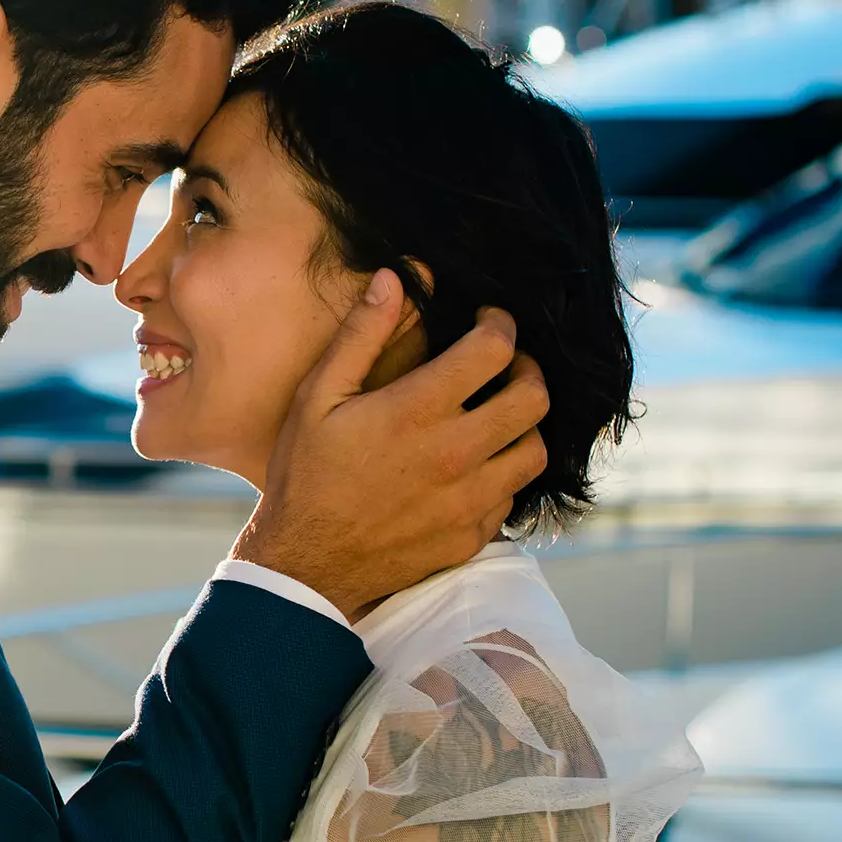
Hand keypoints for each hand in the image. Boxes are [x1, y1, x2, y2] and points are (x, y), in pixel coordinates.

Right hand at [230, 268, 549, 620]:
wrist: (305, 563)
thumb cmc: (306, 473)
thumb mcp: (317, 396)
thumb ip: (361, 335)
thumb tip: (394, 279)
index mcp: (417, 411)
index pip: (494, 350)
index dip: (499, 324)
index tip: (487, 322)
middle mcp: (455, 453)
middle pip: (534, 397)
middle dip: (527, 369)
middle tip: (504, 366)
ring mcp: (470, 500)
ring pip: (536, 448)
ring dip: (523, 423)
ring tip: (496, 415)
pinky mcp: (473, 535)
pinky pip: (513, 493)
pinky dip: (504, 471)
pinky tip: (475, 464)